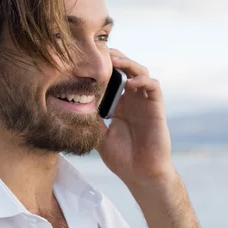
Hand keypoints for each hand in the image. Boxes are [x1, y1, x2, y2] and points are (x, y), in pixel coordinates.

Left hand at [96, 49, 174, 188]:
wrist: (141, 175)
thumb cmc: (122, 158)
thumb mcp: (99, 136)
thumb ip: (91, 120)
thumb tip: (71, 108)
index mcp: (119, 104)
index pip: (112, 78)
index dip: (102, 67)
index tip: (86, 60)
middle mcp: (133, 100)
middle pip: (126, 69)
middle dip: (114, 58)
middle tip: (99, 52)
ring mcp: (145, 103)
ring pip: (141, 72)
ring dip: (128, 64)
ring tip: (114, 61)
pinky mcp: (157, 109)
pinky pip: (153, 87)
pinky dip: (143, 81)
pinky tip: (129, 83)